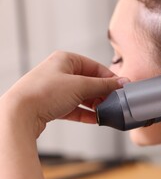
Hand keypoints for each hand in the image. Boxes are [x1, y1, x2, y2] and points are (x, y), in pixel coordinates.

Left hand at [1, 51, 127, 137]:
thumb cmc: (45, 93)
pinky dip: (85, 113)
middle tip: (114, 102)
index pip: (95, 67)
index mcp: (66, 59)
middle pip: (89, 82)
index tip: (121, 88)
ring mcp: (55, 89)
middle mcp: (60, 72)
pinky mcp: (52, 104)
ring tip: (105, 112)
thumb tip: (122, 82)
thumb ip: (104, 85)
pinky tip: (95, 119)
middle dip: (102, 93)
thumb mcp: (81, 86)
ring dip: (94, 105)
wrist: (19, 113)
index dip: (110, 78)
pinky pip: (74, 107)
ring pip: (82, 96)